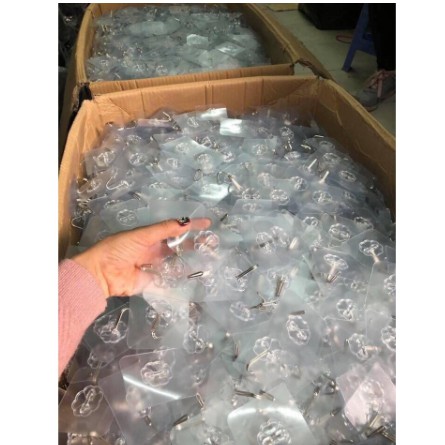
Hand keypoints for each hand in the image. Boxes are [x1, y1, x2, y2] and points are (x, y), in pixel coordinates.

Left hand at [72, 217, 211, 297]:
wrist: (100, 273)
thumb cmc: (118, 248)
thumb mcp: (142, 235)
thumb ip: (164, 230)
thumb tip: (186, 222)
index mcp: (149, 236)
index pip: (173, 229)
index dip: (189, 226)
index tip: (207, 224)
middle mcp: (152, 250)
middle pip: (176, 247)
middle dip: (192, 245)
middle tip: (210, 244)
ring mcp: (152, 267)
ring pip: (173, 263)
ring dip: (187, 261)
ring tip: (205, 260)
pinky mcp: (149, 282)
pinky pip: (166, 280)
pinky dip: (178, 278)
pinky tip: (192, 275)